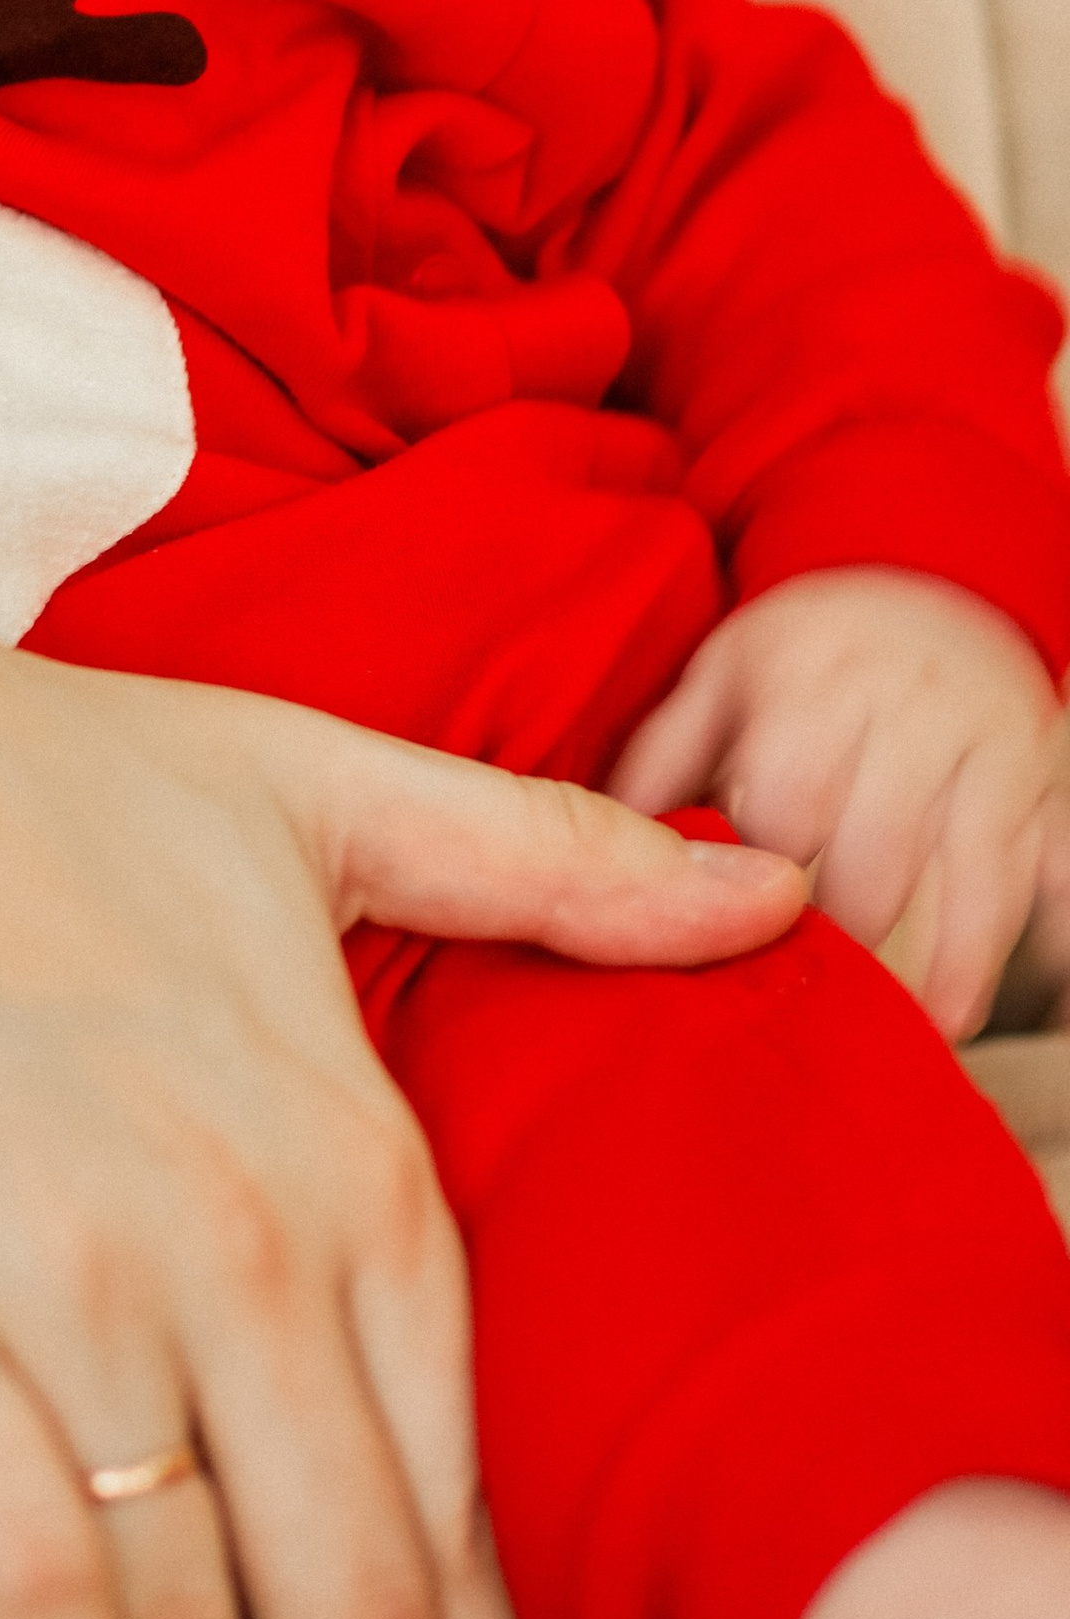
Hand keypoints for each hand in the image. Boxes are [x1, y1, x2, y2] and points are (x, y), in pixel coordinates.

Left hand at [610, 568, 1067, 1038]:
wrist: (929, 580)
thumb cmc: (803, 654)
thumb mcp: (718, 678)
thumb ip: (659, 763)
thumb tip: (593, 850)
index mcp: (813, 691)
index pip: (783, 808)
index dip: (752, 891)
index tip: (725, 957)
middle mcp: (912, 717)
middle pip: (878, 858)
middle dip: (844, 940)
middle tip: (806, 1016)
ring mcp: (991, 753)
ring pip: (976, 876)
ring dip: (948, 965)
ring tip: (914, 1038)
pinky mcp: (1042, 787)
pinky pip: (1052, 873)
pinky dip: (1032, 945)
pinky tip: (1001, 1013)